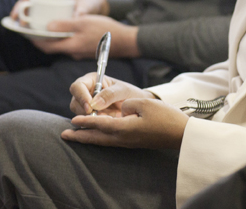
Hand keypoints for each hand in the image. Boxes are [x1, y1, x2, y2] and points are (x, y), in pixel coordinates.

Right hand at [10, 0, 108, 20]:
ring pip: (32, 8)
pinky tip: (27, 31)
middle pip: (30, 0)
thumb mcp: (86, 8)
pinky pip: (37, 14)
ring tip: (17, 28)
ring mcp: (49, 4)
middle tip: (14, 21)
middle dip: (19, 9)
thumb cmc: (90, 5)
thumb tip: (76, 18)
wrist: (95, 7)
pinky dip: (30, 21)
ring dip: (23, 16)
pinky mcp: (50, 12)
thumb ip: (82, 12)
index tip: (19, 9)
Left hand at [31, 15, 139, 59]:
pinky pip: (70, 45)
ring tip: (47, 26)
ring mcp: (79, 52)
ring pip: (61, 46)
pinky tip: (66, 29)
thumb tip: (47, 26)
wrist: (124, 40)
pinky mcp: (85, 50)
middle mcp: (73, 52)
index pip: (46, 46)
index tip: (27, 31)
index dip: (35, 39)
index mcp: (71, 46)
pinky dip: (64, 38)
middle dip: (42, 39)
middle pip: (52, 47)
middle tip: (34, 28)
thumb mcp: (83, 22)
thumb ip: (65, 25)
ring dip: (53, 38)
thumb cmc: (105, 30)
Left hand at [62, 98, 189, 149]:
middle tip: (64, 135)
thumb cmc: (165, 116)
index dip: (86, 121)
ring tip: (74, 136)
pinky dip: (98, 137)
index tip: (73, 120)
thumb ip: (127, 104)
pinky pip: (110, 140)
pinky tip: (95, 135)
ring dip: (87, 138)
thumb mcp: (145, 104)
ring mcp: (128, 141)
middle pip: (97, 137)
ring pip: (102, 140)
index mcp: (125, 128)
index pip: (100, 124)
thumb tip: (119, 108)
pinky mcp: (132, 141)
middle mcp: (124, 137)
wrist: (181, 133)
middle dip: (80, 136)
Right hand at [68, 72, 153, 116]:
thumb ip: (110, 94)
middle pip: (75, 102)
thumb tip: (94, 104)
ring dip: (90, 119)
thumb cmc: (130, 94)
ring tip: (106, 119)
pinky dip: (94, 125)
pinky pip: (86, 124)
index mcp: (92, 81)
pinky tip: (106, 124)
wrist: (137, 107)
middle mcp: (86, 93)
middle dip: (84, 111)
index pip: (77, 86)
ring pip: (78, 115)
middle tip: (98, 116)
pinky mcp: (91, 119)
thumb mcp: (123, 90)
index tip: (90, 107)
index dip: (81, 96)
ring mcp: (87, 107)